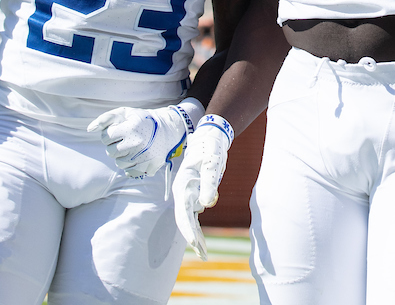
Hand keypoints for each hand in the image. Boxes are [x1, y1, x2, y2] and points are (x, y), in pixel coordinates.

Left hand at [88, 99, 200, 178]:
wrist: (167, 128)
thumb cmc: (141, 120)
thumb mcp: (124, 113)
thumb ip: (105, 119)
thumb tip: (89, 129)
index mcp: (130, 129)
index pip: (106, 137)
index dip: (110, 134)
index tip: (118, 131)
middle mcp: (137, 144)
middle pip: (111, 152)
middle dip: (115, 146)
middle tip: (125, 140)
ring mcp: (144, 157)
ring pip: (119, 163)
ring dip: (122, 156)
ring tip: (131, 148)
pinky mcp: (150, 166)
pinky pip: (130, 172)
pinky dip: (131, 166)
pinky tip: (136, 157)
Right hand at [172, 115, 232, 260]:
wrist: (210, 139)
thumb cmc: (210, 150)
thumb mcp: (211, 165)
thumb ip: (208, 184)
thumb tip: (205, 205)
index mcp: (183, 187)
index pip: (183, 213)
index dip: (188, 229)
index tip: (194, 243)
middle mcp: (183, 193)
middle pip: (185, 220)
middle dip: (192, 238)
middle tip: (202, 255)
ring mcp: (188, 194)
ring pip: (189, 220)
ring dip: (196, 236)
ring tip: (204, 254)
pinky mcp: (194, 194)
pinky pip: (194, 215)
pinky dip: (198, 228)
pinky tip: (203, 240)